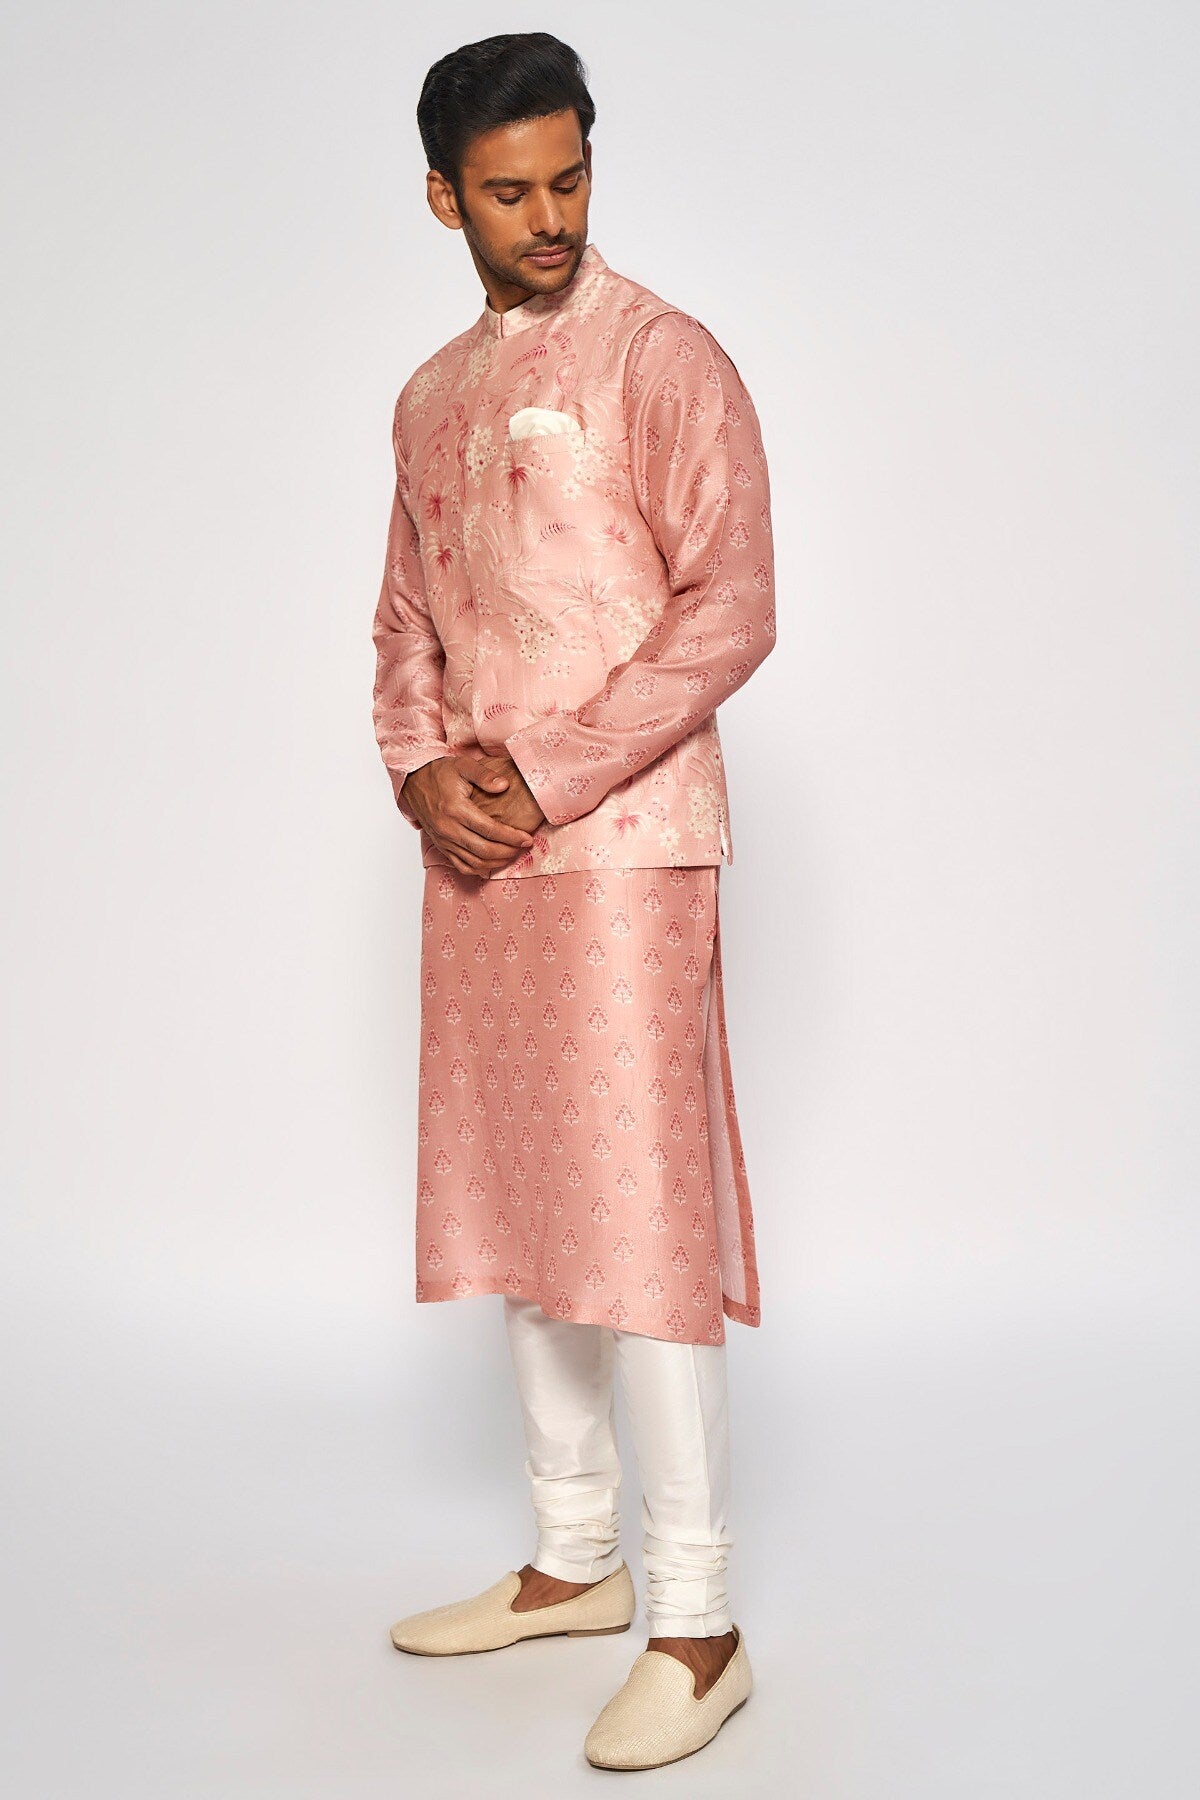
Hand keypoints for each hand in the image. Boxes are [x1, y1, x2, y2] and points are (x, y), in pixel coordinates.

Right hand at [401, 753, 536, 878]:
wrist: (414, 782)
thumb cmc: (439, 773)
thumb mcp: (463, 765)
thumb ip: (484, 775)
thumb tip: (504, 785)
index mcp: (456, 809)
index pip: (489, 829)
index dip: (511, 837)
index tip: (526, 838)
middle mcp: (448, 829)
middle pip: (484, 850)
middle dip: (508, 851)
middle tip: (523, 847)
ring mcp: (443, 840)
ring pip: (474, 862)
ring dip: (497, 862)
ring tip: (512, 854)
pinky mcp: (441, 846)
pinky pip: (461, 866)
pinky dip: (479, 869)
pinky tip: (493, 863)